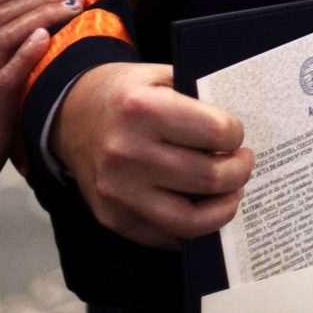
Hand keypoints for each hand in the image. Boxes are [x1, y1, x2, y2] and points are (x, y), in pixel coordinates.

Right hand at [51, 62, 253, 249]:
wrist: (70, 116)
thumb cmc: (125, 94)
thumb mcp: (159, 76)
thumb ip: (198, 98)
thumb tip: (241, 134)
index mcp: (141, 109)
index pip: (215, 132)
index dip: (235, 134)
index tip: (235, 134)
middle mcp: (126, 153)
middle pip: (209, 178)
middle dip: (239, 171)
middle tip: (242, 163)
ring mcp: (118, 191)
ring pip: (191, 220)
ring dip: (224, 207)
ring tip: (231, 191)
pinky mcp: (113, 218)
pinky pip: (167, 236)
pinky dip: (194, 227)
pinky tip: (203, 207)